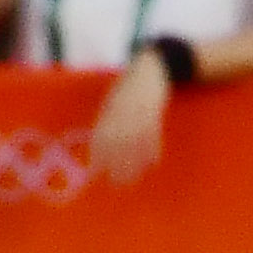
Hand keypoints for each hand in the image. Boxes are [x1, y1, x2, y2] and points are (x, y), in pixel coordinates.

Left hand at [88, 52, 171, 183]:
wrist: (152, 68)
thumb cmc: (132, 87)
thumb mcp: (115, 100)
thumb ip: (109, 119)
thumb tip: (100, 145)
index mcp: (110, 109)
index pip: (100, 136)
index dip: (98, 155)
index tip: (97, 173)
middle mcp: (122, 111)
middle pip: (117, 143)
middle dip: (116, 165)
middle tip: (117, 184)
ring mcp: (139, 112)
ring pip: (134, 142)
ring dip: (134, 163)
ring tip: (133, 180)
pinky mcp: (155, 112)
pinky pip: (153, 135)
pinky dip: (152, 150)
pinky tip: (152, 164)